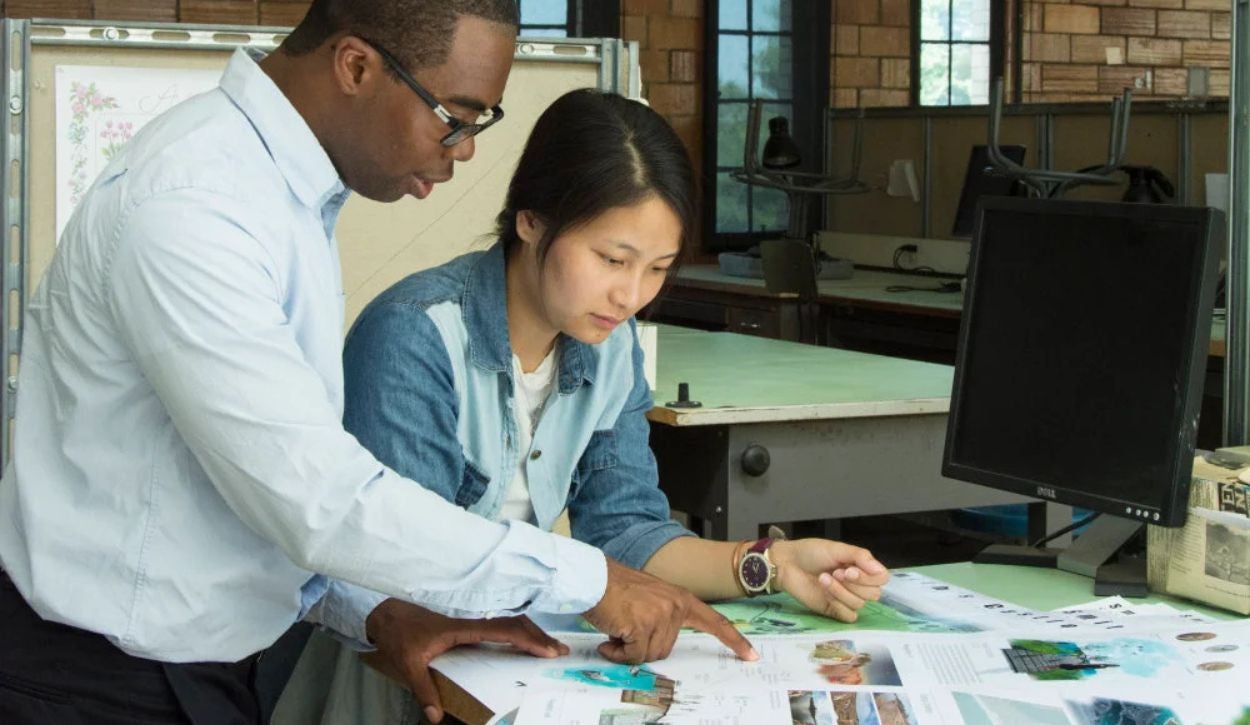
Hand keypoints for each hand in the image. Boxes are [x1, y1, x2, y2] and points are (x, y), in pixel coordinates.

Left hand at [362, 598, 567, 723]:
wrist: (387, 614)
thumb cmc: (400, 634)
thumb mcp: (409, 663)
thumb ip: (423, 689)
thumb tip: (434, 716)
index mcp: (462, 628)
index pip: (503, 630)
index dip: (527, 639)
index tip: (547, 650)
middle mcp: (471, 623)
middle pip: (513, 624)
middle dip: (538, 636)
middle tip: (560, 652)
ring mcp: (471, 624)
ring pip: (509, 624)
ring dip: (530, 634)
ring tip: (550, 648)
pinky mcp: (467, 627)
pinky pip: (500, 628)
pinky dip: (518, 634)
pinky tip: (524, 645)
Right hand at [584, 557, 757, 664]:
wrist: (592, 578)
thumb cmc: (615, 588)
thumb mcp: (650, 597)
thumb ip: (664, 617)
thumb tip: (660, 646)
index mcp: (680, 598)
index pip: (714, 621)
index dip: (733, 639)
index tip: (750, 654)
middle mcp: (674, 606)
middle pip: (666, 649)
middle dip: (642, 646)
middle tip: (627, 627)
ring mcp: (660, 615)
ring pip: (649, 654)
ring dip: (628, 649)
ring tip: (617, 626)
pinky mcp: (642, 625)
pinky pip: (632, 655)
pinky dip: (617, 652)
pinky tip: (609, 636)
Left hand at [769, 539, 888, 621]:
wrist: (787, 563)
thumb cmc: (811, 553)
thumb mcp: (837, 549)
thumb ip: (860, 556)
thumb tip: (880, 570)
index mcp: (860, 568)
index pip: (881, 579)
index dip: (869, 577)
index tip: (850, 569)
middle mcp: (857, 585)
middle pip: (874, 594)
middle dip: (854, 584)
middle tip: (835, 572)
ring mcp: (845, 599)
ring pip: (859, 604)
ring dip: (840, 591)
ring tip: (823, 578)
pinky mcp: (834, 610)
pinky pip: (849, 616)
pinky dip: (838, 605)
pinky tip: (824, 593)